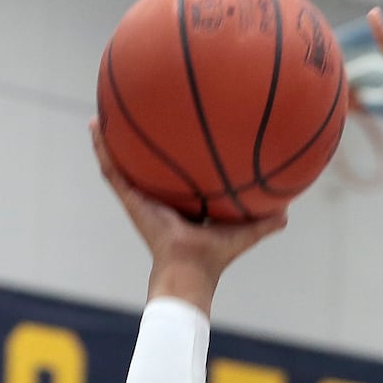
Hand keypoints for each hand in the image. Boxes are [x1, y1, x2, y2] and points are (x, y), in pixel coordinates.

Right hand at [89, 121, 286, 310]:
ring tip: (102, 112)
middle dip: (141, 142)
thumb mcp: (244, 232)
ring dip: (111, 139)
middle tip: (137, 113)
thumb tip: (288, 212)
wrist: (191, 270)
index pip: (177, 175)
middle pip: (147, 165)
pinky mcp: (130, 200)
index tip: (176, 131)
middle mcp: (159, 199)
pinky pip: (112, 170)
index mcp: (182, 204)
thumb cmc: (215, 256)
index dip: (176, 156)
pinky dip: (102, 148)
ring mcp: (141, 198)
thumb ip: (265, 222)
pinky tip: (94, 125)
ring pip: (122, 163)